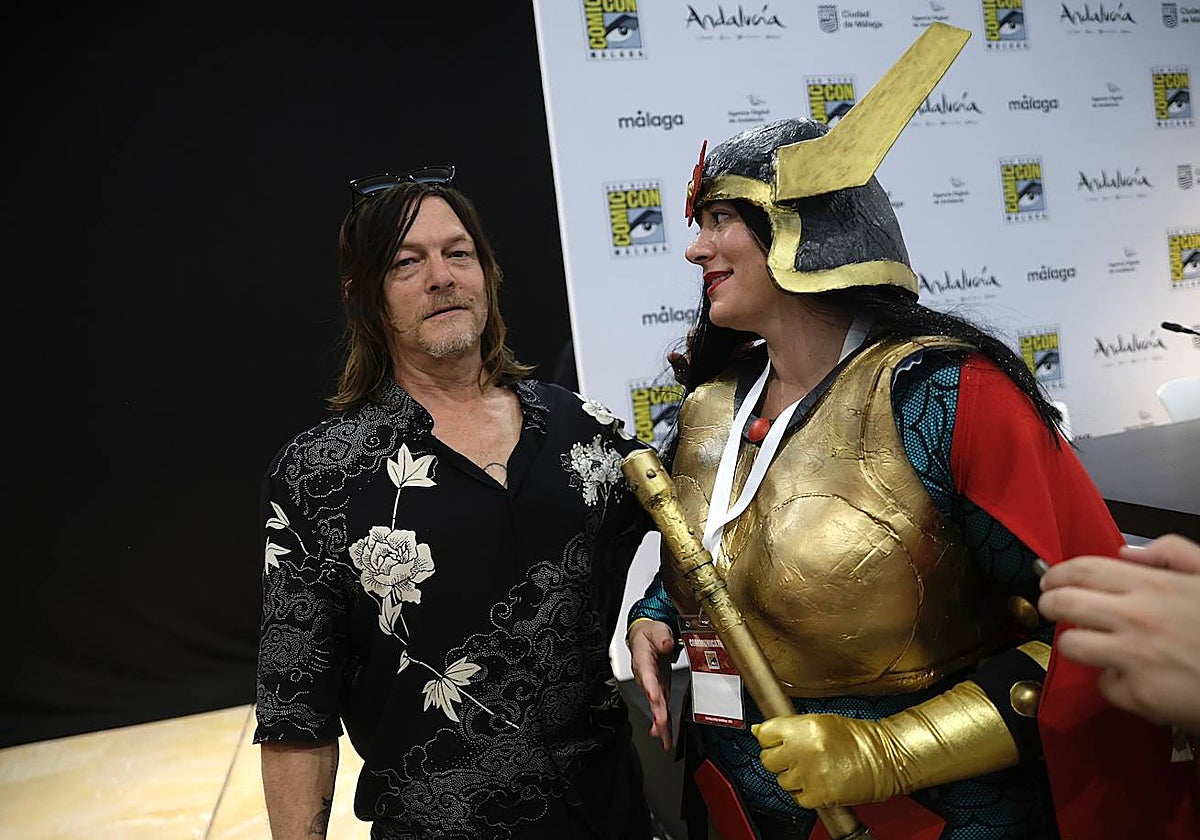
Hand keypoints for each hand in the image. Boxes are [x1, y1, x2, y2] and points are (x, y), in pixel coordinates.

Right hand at [627, 619, 676, 750]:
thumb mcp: (656, 629)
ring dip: (660, 722)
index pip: (646, 674)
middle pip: (651, 695)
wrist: (644, 638)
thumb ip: (661, 636)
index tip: (654, 696)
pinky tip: (665, 738)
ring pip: (655, 707)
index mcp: (643, 660)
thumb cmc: (649, 635)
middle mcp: (645, 677)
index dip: (650, 686)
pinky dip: (664, 724)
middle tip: (661, 723)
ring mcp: (653, 686)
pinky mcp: (660, 692)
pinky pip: (661, 710)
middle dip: (656, 710)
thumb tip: (666, 642)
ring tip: (664, 737)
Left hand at [753, 680, 1018, 808]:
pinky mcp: (820, 795)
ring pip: (782, 780)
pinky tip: (817, 782)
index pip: (764, 733)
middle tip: (794, 757)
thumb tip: (759, 729)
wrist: (885, 757)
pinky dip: (805, 793)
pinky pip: (797, 798)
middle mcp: (804, 749)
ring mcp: (811, 773)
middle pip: (768, 759)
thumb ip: (789, 726)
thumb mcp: (820, 721)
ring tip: (811, 770)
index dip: (769, 738)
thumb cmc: (857, 738)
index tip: (774, 741)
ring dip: (793, 777)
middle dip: (778, 759)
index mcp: (803, 727)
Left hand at [1039, 534, 1199, 731]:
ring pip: (1071, 645)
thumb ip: (1173, 553)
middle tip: (1051, 607)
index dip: (1058, 573)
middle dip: (1049, 604)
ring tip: (1094, 643)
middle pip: (1064, 604)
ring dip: (1077, 643)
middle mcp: (1138, 619)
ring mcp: (1135, 658)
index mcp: (1154, 587)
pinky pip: (1105, 685)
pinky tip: (1135, 677)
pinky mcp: (1139, 695)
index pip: (1084, 570)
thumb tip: (1128, 553)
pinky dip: (1115, 682)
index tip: (1050, 580)